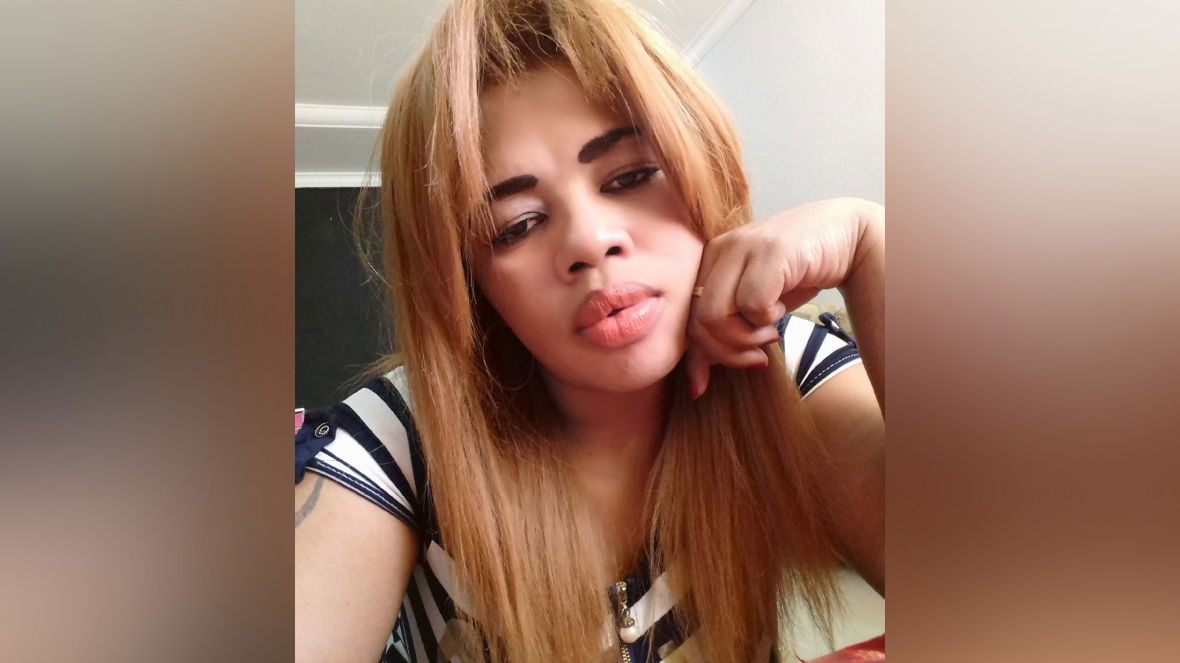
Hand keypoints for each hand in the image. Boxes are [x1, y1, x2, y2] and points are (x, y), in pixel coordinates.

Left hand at [686, 198, 880, 398]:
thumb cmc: (797, 275)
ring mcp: (742, 246)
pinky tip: (782, 310)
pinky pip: (752, 304)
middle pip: (698, 321)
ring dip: (747, 338)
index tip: (710, 383)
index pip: (686, 319)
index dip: (699, 356)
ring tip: (770, 332)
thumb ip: (722, 337)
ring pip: (716, 315)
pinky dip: (768, 319)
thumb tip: (696, 387)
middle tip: (757, 355)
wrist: (847, 238)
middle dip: (727, 352)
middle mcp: (718, 249)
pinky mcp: (769, 251)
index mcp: (708, 261)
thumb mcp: (753, 309)